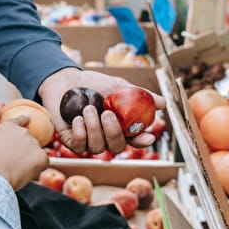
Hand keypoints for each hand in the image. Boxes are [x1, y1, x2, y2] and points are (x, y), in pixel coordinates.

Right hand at [0, 115, 48, 190]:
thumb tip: (2, 143)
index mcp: (8, 127)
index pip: (20, 120)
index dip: (24, 121)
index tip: (27, 119)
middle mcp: (23, 132)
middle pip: (28, 138)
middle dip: (24, 147)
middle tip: (14, 160)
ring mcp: (34, 144)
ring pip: (35, 150)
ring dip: (30, 157)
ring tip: (18, 168)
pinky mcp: (42, 157)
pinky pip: (43, 161)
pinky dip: (38, 166)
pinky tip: (27, 172)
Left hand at [38, 68, 165, 153]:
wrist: (65, 80)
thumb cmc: (93, 84)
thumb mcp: (118, 87)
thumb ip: (139, 95)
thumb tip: (163, 103)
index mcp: (120, 127)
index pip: (134, 140)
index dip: (142, 142)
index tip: (149, 137)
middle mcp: (105, 137)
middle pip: (117, 147)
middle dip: (113, 132)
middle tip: (107, 113)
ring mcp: (88, 141)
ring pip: (97, 147)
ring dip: (94, 128)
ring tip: (88, 108)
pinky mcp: (71, 141)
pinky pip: (79, 146)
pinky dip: (80, 132)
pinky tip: (78, 118)